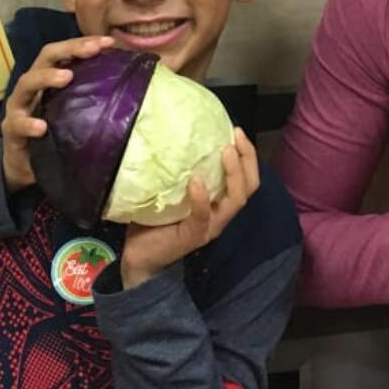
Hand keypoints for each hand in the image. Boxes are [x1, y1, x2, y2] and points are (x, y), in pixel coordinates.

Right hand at [0, 35, 114, 192]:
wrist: (25, 167)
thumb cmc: (56, 135)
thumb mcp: (76, 114)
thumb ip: (95, 101)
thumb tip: (137, 92)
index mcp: (50, 79)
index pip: (66, 52)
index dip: (85, 43)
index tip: (109, 42)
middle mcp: (33, 87)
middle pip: (46, 57)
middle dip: (69, 49)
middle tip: (91, 50)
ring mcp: (19, 107)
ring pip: (26, 83)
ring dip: (46, 77)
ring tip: (66, 77)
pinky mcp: (11, 131)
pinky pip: (17, 124)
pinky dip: (28, 124)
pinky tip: (41, 127)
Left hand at [120, 128, 259, 288]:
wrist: (139, 258)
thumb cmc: (154, 221)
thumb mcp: (170, 191)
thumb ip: (177, 171)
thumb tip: (171, 134)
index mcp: (218, 202)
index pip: (246, 178)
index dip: (247, 155)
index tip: (236, 130)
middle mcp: (220, 214)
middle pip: (248, 187)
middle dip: (247, 159)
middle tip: (236, 136)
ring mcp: (210, 226)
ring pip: (235, 201)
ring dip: (233, 174)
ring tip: (225, 152)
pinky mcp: (193, 237)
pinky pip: (202, 216)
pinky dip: (202, 198)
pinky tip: (196, 182)